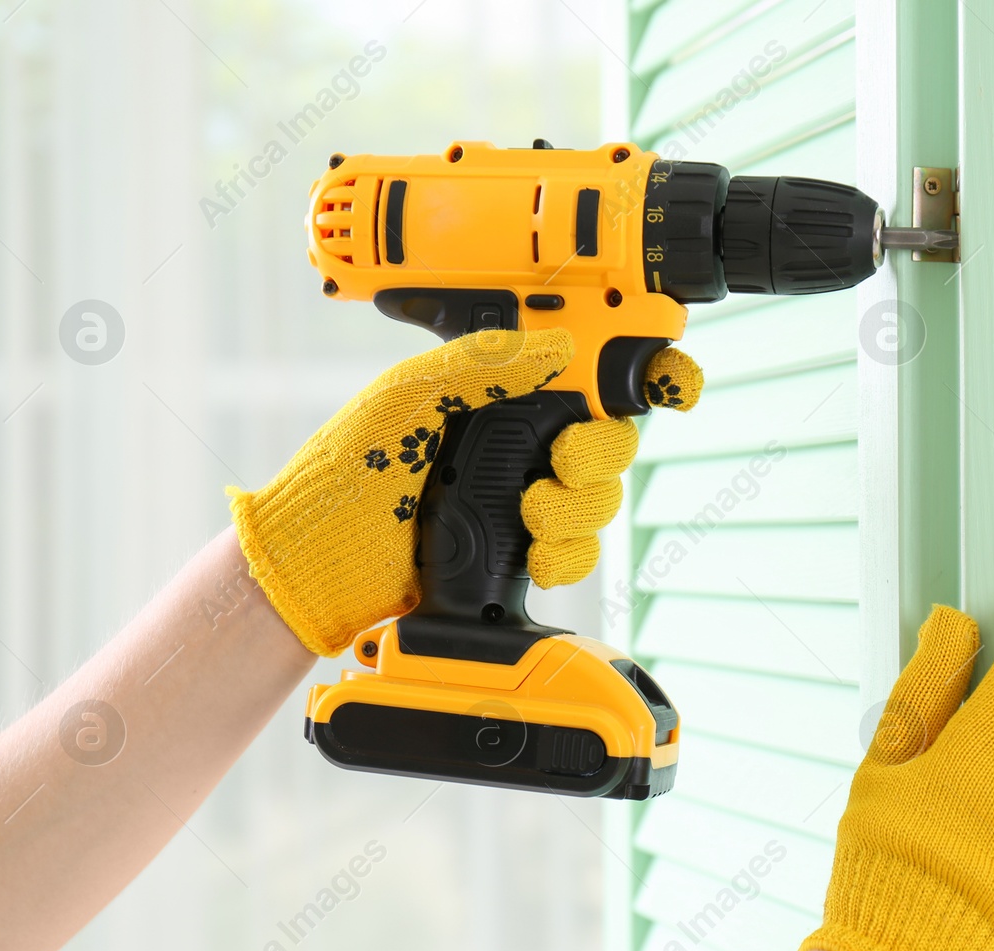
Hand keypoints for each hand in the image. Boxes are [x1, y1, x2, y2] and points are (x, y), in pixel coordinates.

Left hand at [228, 330, 701, 654]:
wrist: (321, 562)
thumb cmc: (348, 470)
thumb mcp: (410, 395)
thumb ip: (485, 364)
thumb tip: (560, 344)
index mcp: (496, 393)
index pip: (581, 371)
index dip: (637, 372)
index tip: (672, 382)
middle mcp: (516, 441)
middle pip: (609, 437)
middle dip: (601, 451)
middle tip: (564, 462)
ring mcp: (521, 497)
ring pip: (600, 497)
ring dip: (579, 507)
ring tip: (530, 513)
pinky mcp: (520, 552)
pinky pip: (578, 553)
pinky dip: (567, 556)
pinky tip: (535, 556)